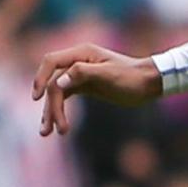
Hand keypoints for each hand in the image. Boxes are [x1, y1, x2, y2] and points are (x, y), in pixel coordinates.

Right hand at [33, 43, 159, 136]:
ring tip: (48, 133)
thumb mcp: (109, 75)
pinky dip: (59, 110)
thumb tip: (58, 81)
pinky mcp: (84, 86)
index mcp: (82, 53)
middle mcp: (77, 62)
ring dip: (51, 112)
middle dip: (49, 106)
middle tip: (50, 129)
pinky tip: (58, 126)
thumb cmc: (133, 77)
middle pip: (53, 83)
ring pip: (57, 93)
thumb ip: (83, 74)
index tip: (36, 97)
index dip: (40, 77)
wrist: (150, 83)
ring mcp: (79, 75)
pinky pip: (65, 97)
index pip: (51, 62)